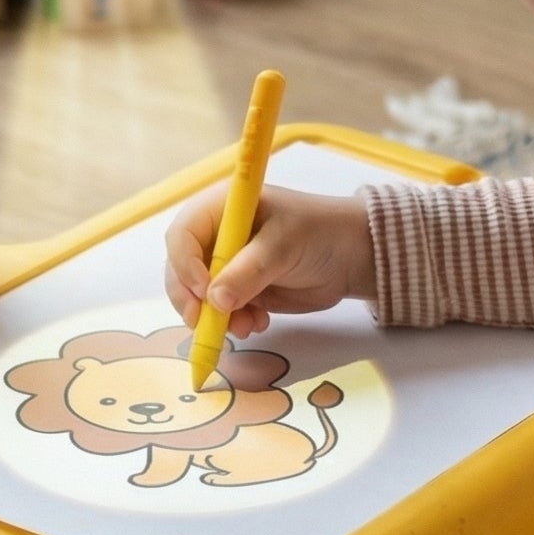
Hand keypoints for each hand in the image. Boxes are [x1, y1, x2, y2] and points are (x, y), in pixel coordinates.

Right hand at [164, 187, 376, 339]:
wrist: (352, 257)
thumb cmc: (319, 234)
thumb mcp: (283, 247)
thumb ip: (247, 273)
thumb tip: (214, 300)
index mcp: (221, 209)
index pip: (182, 235)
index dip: (184, 264)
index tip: (203, 291)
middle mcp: (216, 235)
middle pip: (181, 269)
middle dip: (191, 298)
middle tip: (205, 322)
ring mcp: (226, 264)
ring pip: (198, 296)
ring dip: (214, 316)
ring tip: (246, 325)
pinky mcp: (239, 289)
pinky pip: (220, 311)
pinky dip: (232, 322)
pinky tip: (258, 323)